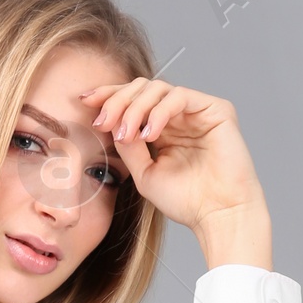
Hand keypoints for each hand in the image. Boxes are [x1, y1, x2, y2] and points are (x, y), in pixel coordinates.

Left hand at [81, 78, 271, 267]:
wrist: (218, 215)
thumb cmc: (186, 200)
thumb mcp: (144, 173)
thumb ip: (128, 147)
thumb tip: (110, 121)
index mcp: (162, 128)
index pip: (133, 101)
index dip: (109, 96)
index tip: (84, 101)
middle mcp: (179, 115)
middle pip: (142, 88)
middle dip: (117, 100)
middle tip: (102, 121)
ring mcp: (197, 110)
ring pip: (158, 89)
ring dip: (135, 108)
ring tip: (126, 134)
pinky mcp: (215, 109)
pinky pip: (179, 97)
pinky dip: (159, 112)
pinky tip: (149, 134)